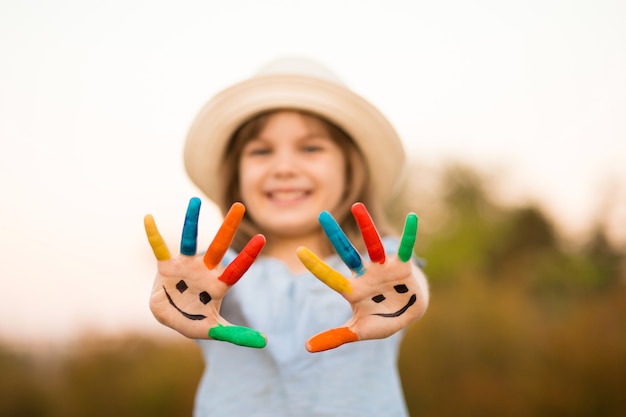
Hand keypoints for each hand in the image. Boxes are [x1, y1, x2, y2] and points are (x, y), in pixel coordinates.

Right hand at [144, 197, 266, 347]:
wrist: (170, 318)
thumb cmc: (195, 320)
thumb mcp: (215, 331)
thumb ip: (237, 335)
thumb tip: (265, 341)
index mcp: (217, 285)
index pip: (236, 270)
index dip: (247, 256)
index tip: (261, 238)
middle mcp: (204, 270)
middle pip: (219, 246)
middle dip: (228, 227)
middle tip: (240, 205)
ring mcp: (185, 266)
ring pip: (189, 240)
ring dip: (191, 221)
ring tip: (194, 201)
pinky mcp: (166, 266)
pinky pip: (159, 248)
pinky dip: (154, 235)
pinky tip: (148, 218)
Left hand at [297, 202, 427, 351]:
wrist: (411, 312)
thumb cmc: (383, 318)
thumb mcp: (360, 331)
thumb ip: (336, 337)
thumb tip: (307, 347)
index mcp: (353, 290)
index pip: (331, 277)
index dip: (317, 266)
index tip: (299, 252)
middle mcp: (365, 274)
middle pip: (347, 253)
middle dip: (335, 235)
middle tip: (321, 215)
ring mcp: (383, 268)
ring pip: (373, 244)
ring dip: (365, 227)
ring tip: (357, 207)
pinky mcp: (402, 265)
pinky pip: (406, 248)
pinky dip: (410, 234)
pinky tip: (412, 217)